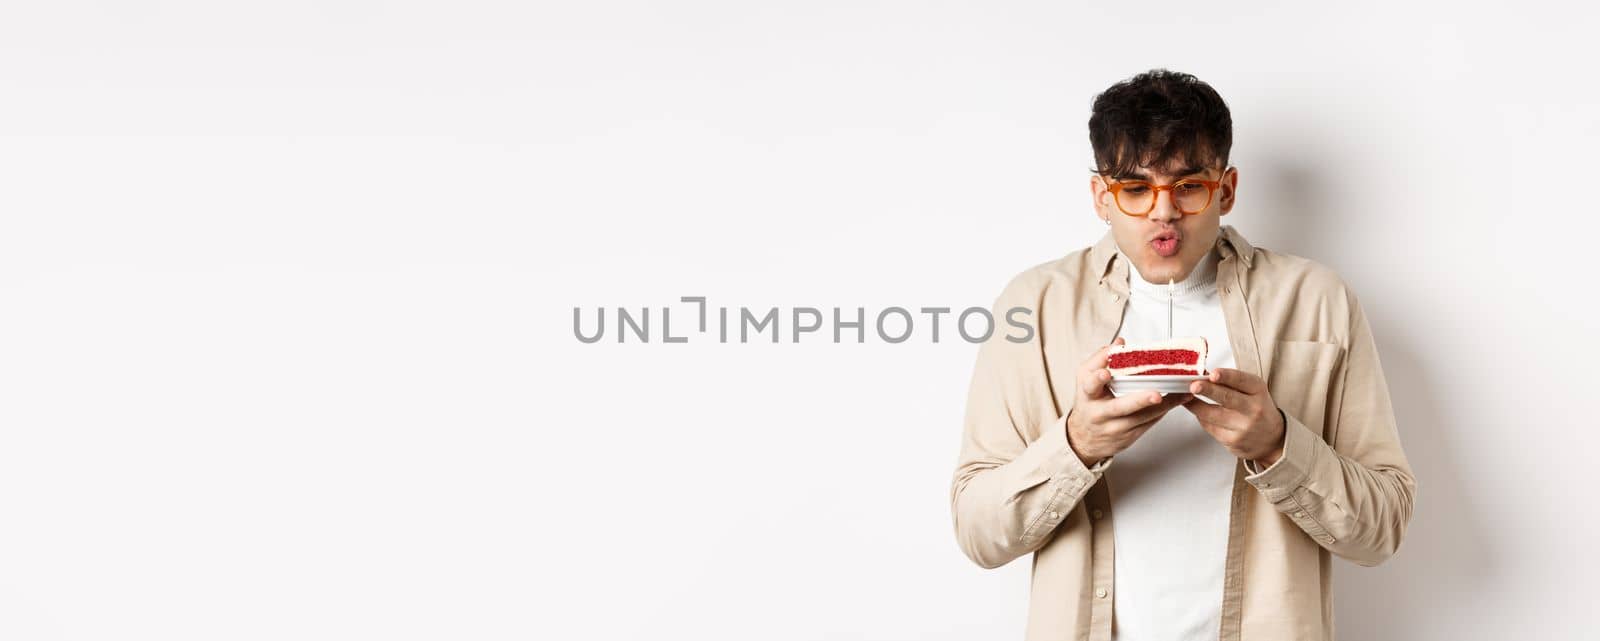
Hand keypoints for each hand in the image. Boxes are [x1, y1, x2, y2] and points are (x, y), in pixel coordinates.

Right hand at [1065, 337, 1192, 465]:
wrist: (1086, 438)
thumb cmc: (1089, 404)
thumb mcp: (1086, 381)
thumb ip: (1100, 359)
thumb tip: (1120, 342)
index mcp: (1088, 395)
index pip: (1090, 385)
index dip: (1097, 378)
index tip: (1106, 372)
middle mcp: (1100, 413)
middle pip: (1119, 407)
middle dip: (1139, 400)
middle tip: (1156, 394)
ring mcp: (1115, 427)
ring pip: (1142, 417)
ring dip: (1163, 405)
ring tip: (1180, 394)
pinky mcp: (1128, 436)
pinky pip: (1149, 422)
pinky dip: (1164, 410)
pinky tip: (1176, 401)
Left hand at [1183, 368, 1286, 465]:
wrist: (1273, 440)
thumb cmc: (1258, 409)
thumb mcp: (1253, 391)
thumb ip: (1232, 383)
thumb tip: (1204, 375)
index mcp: (1258, 391)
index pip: (1242, 381)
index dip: (1227, 377)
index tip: (1213, 374)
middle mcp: (1253, 409)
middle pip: (1227, 398)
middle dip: (1208, 390)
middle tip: (1193, 385)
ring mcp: (1243, 427)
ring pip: (1212, 415)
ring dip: (1195, 405)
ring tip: (1184, 396)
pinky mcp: (1232, 441)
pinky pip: (1210, 426)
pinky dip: (1202, 418)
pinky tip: (1199, 412)